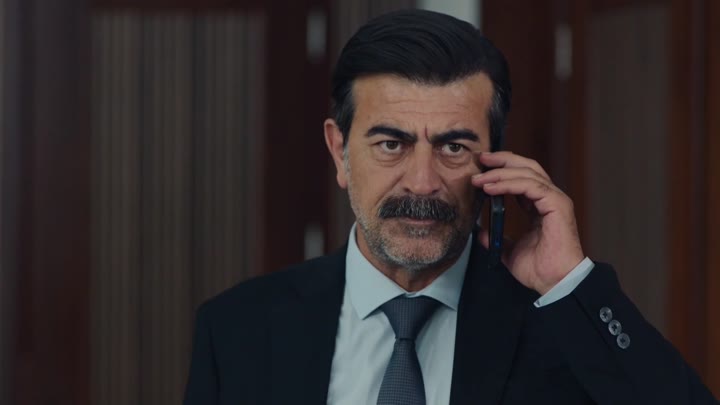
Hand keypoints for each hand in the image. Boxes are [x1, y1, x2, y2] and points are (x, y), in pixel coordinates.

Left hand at [471, 151, 584, 294]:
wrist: (554, 283)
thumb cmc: (539, 269)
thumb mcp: (509, 251)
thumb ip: (496, 239)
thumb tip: (480, 232)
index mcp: (540, 206)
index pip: (522, 177)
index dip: (502, 169)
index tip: (481, 169)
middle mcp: (550, 198)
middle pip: (527, 167)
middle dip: (502, 160)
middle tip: (481, 159)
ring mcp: (555, 200)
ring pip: (527, 173)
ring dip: (500, 173)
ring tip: (480, 179)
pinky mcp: (557, 205)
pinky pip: (531, 186)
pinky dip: (509, 184)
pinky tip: (491, 188)